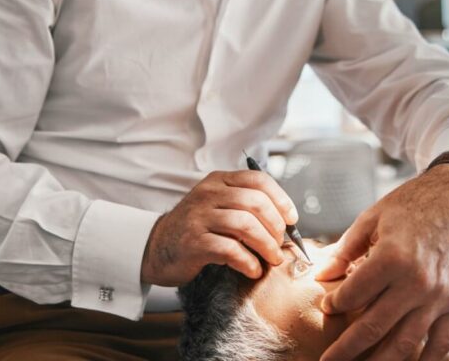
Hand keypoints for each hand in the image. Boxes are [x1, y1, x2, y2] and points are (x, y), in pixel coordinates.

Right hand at [140, 169, 298, 285]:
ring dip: (266, 245)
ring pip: (245, 225)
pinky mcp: (193, 243)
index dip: (281, 199)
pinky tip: (253, 269)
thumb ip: (246, 206)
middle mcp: (208, 194)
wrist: (156, 248)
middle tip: (280, 244)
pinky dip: (248, 262)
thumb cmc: (196, 228)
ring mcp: (199, 217)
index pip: (258, 180)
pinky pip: (230, 250)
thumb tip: (285, 222)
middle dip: (275, 226)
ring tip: (273, 258)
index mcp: (219, 181)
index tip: (291, 219)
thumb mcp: (218, 206)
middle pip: (255, 203)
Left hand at [315, 165, 448, 360]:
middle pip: (373, 327)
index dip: (334, 304)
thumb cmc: (416, 203)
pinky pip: (441, 341)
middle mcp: (416, 283)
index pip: (353, 295)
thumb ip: (346, 249)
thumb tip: (323, 273)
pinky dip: (426, 358)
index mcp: (392, 258)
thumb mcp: (373, 217)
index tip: (326, 306)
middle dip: (345, 349)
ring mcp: (438, 296)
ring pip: (404, 342)